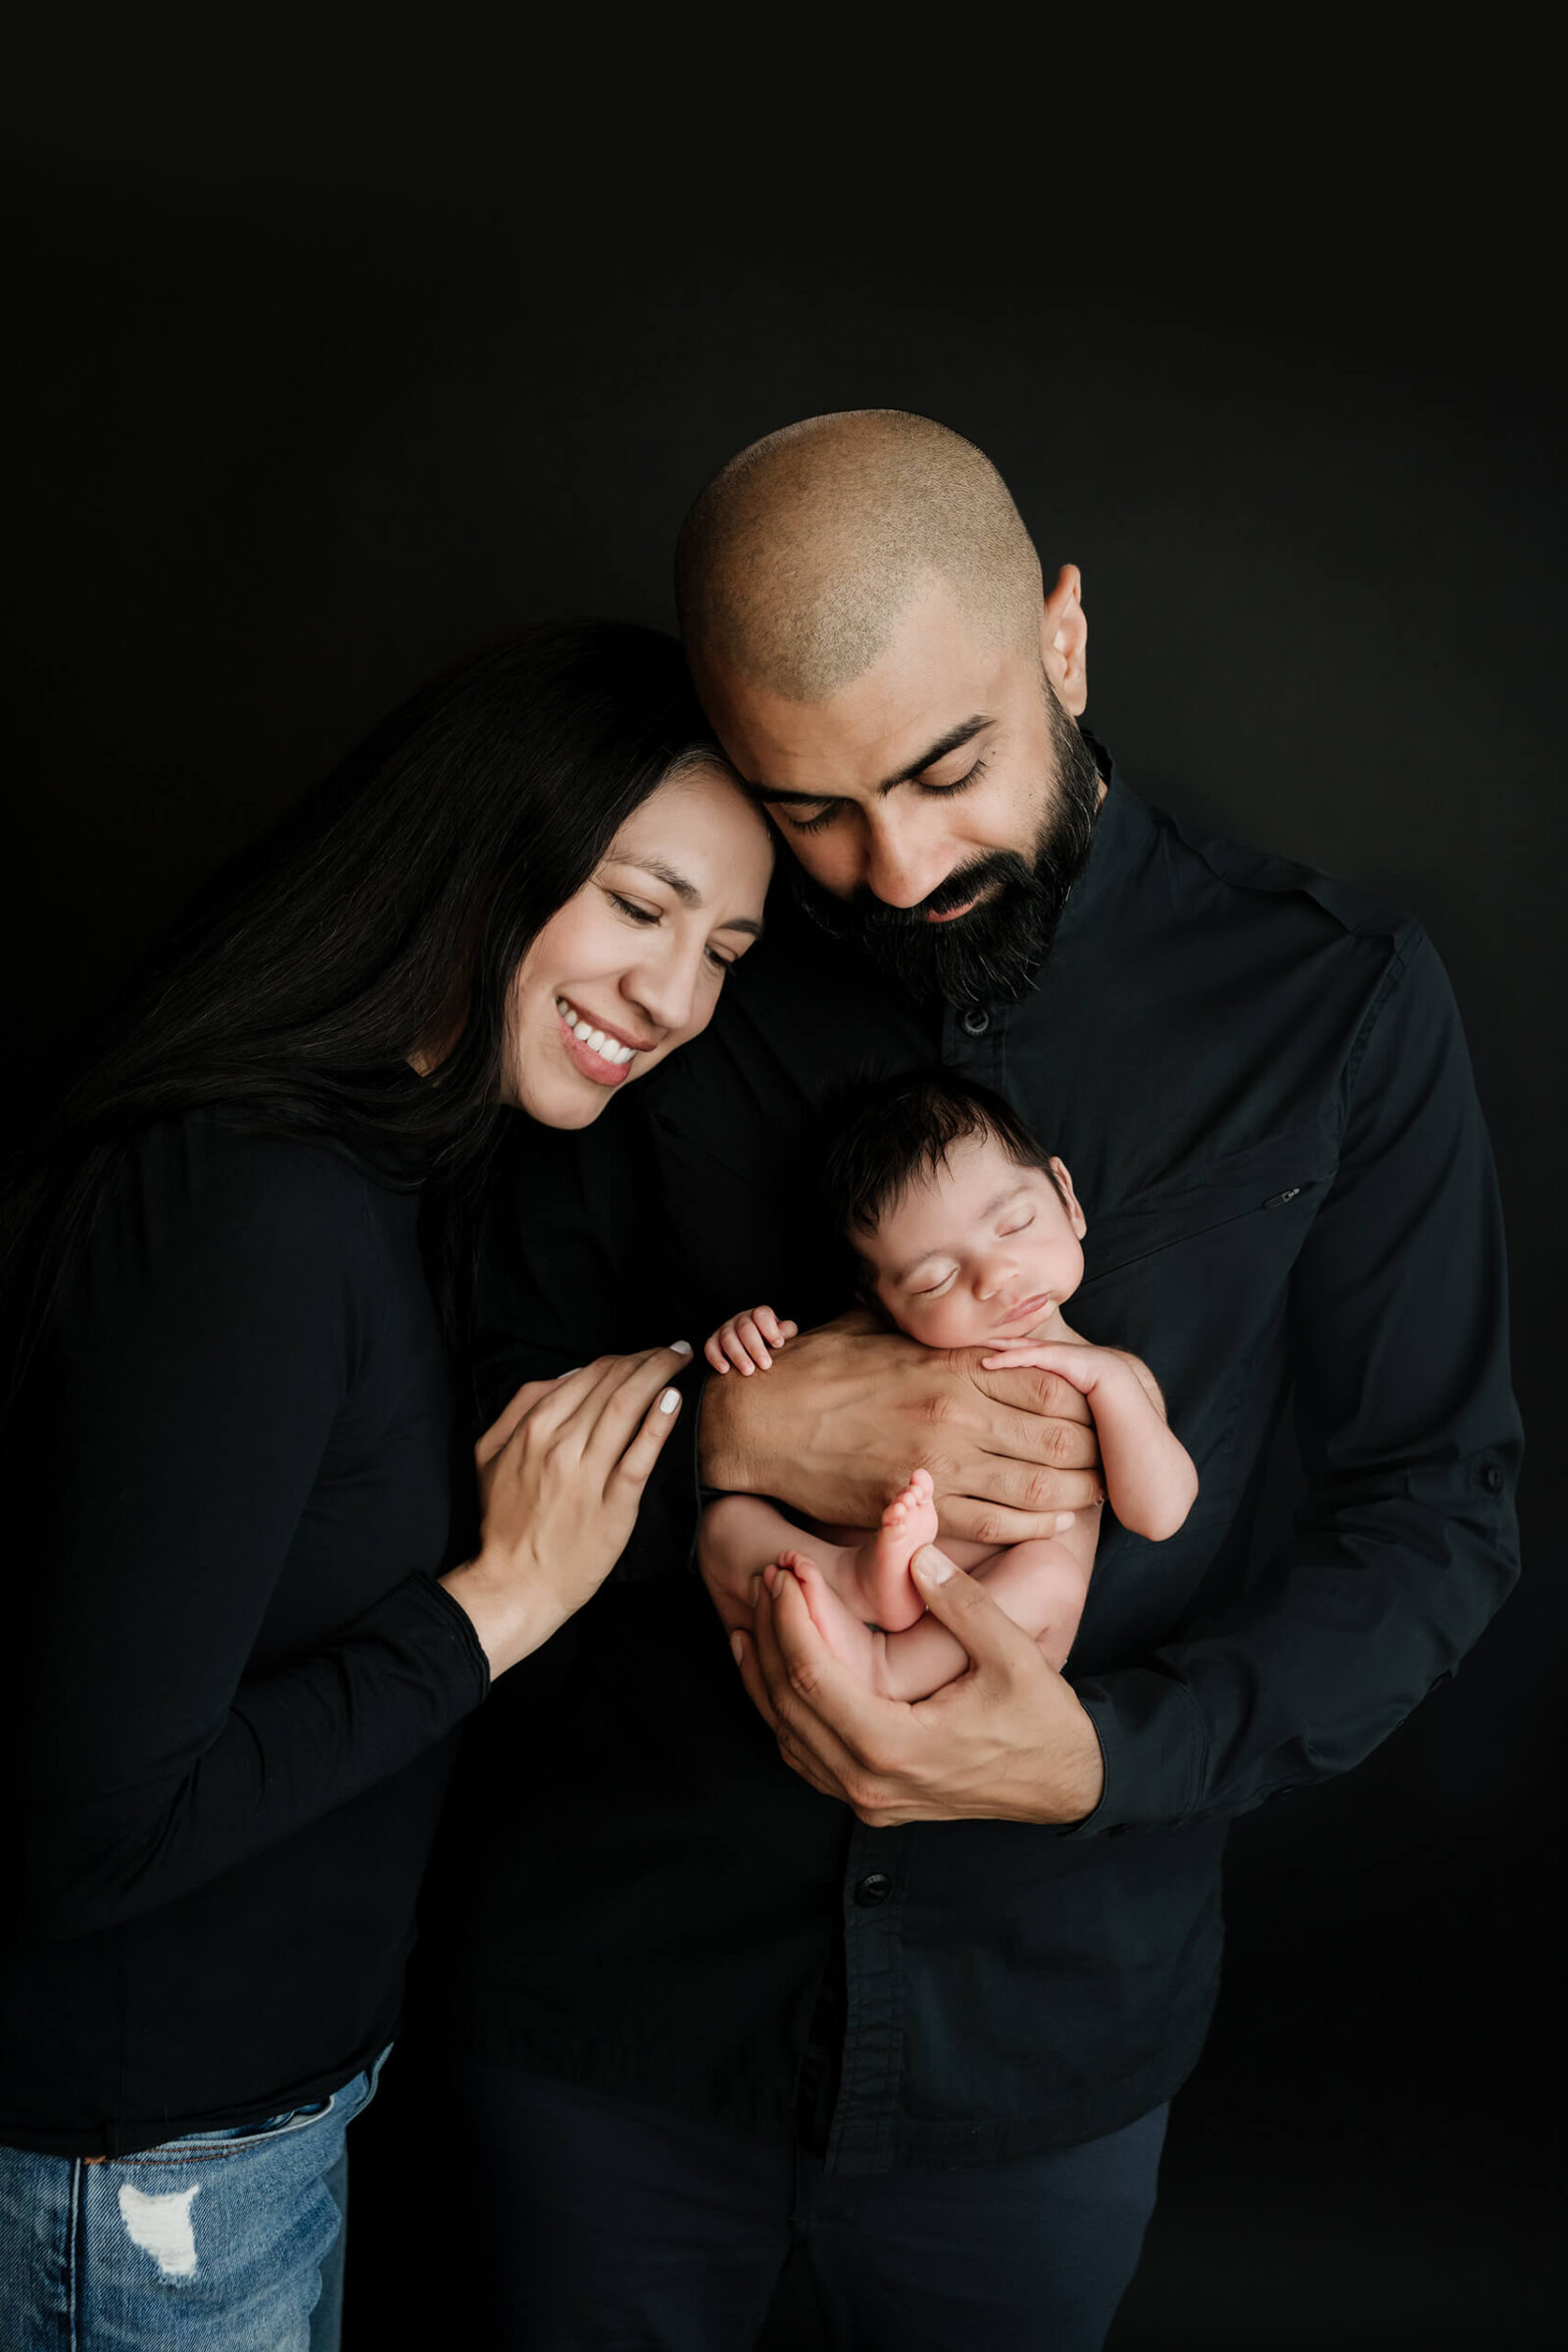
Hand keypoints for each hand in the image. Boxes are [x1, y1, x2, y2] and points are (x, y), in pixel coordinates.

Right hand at [441, 1345, 689, 1675]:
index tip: (646, 1353)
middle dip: (649, 1357)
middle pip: (613, 1382)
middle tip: (674, 1350)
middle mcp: (560, 1444)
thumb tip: (565, 1376)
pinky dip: (659, 1422)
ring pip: (628, 1406)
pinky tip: (675, 1399)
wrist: (516, 1582)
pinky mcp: (614, 1505)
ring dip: (660, 1373)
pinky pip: (640, 1455)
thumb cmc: (505, 1520)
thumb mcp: (488, 1454)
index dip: (624, 1357)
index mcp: (534, 1428)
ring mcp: (588, 1474)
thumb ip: (519, 1409)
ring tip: (683, 1360)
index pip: (588, 1373)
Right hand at [699, 1309, 1102, 1545]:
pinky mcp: (917, 1506)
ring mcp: (939, 1463)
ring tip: (1098, 1493)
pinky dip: (1037, 1526)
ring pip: (1039, 1484)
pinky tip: (1058, 1522)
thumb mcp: (877, 1327)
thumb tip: (962, 1307)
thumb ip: (929, 1326)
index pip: (1048, 1380)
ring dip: (1078, 1492)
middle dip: (1095, 1448)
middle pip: (1058, 1434)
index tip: (1101, 1408)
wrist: (756, 1421)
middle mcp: (955, 1412)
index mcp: (949, 1362)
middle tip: (1115, 1456)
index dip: (1086, 1398)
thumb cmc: (815, 1369)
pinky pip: (998, 1524)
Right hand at [703, 1305, 798, 1375]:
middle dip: (755, 1347)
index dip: (770, 1329)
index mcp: (759, 1315)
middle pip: (745, 1328)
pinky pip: (710, 1347)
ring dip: (738, 1355)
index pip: (762, 1315)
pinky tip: (725, 1370)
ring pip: (728, 1338)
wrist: (753, 1351)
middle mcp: (741, 1319)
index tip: (779, 1344)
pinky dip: (716, 1358)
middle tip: (766, 1365)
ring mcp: (726, 1329)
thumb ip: (786, 1332)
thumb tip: (783, 1335)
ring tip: (748, 1371)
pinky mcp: (713, 1342)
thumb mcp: (782, 1335)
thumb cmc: (771, 1342)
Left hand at [730, 1545, 1105, 1826]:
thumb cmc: (1044, 1720)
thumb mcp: (1013, 1654)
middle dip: (770, 1636)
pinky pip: (807, 1757)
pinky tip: (774, 1674)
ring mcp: (868, 1799)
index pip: (812, 1677)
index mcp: (896, 1747)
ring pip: (787, 1736)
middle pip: (787, 1705)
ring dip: (764, 1675)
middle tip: (763, 1581)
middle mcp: (870, 1783)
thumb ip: (961, 1603)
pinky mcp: (872, 1800)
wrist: (1066, 1784)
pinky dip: (783, 1713)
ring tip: (752, 1619)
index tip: (784, 1572)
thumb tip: (916, 1556)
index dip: (790, 1619)